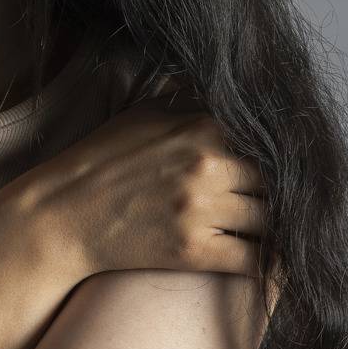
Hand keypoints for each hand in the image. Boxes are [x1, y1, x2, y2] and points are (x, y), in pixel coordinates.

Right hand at [6, 90, 278, 290]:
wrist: (60, 217)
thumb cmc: (99, 162)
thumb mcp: (142, 115)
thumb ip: (189, 101)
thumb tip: (226, 85)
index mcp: (201, 126)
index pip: (270, 137)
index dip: (282, 154)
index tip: (287, 167)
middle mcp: (207, 165)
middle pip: (276, 179)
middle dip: (278, 192)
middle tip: (277, 202)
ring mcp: (200, 210)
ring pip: (271, 219)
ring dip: (274, 226)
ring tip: (273, 230)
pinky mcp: (193, 252)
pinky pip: (253, 258)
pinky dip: (268, 263)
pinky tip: (270, 262)